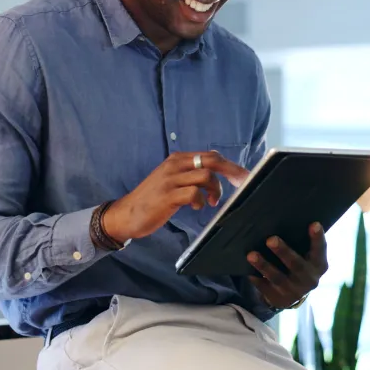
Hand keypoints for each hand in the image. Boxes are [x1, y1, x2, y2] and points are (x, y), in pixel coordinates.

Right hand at [102, 151, 248, 240]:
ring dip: (215, 190)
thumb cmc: (153, 198)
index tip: (243, 176)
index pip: (210, 155)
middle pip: (212, 160)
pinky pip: (193, 193)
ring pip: (206, 176)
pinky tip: (196, 207)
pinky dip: (200, 201)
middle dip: (232, 172)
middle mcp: (175, 165)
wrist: (126, 213)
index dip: (230, 165)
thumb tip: (215, 168)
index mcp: (178, 159)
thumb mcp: (172, 179)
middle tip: (242, 184)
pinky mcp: (167, 196)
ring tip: (211, 202)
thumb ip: (190, 173)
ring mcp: (170, 180)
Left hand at [247, 223, 327, 309]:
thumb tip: (285, 218)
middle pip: (296, 265)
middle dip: (283, 252)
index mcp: (319, 265)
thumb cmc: (299, 263)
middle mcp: (309, 279)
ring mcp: (294, 291)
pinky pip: (265, 288)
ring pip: (277, 277)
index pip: (320, 250)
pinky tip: (247, 270)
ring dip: (264, 265)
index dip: (317, 238)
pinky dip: (256, 278)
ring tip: (251, 255)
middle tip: (270, 239)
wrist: (293, 293)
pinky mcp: (279, 299)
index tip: (314, 224)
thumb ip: (301, 242)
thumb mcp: (306, 255)